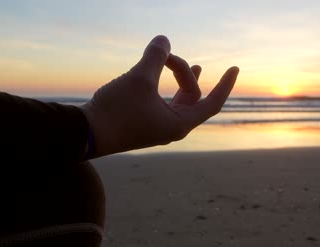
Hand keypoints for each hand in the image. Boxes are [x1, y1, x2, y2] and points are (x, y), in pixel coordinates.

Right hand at [79, 35, 238, 157]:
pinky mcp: (145, 124)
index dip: (226, 84)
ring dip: (183, 82)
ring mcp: (159, 128)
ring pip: (180, 101)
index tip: (235, 68)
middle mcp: (173, 128)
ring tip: (195, 67)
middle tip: (165, 57)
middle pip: (192, 97)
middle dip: (185, 73)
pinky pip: (165, 104)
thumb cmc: (116, 110)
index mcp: (180, 124)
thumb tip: (164, 40)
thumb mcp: (139, 79)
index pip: (213, 103)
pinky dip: (168, 88)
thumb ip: (155, 57)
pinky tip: (163, 79)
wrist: (84, 134)